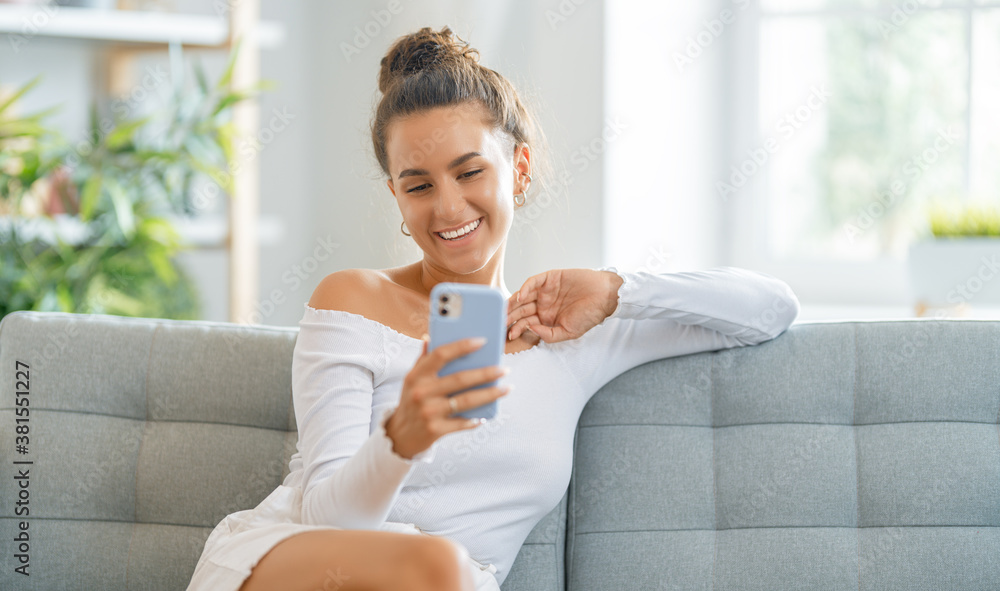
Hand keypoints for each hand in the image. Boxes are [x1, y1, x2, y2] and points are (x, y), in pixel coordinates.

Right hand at [385, 336, 510, 459]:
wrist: (400, 435)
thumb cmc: (412, 401)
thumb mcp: (412, 379)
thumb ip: (423, 359)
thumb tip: (430, 337)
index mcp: (416, 375)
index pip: (440, 354)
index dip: (461, 346)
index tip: (482, 341)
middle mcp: (421, 392)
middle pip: (460, 379)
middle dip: (486, 373)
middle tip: (504, 370)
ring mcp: (428, 412)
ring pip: (466, 401)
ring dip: (490, 394)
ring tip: (506, 388)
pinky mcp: (435, 430)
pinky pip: (462, 423)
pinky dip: (475, 419)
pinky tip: (486, 415)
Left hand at [506, 269, 623, 342]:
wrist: (605, 296)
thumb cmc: (590, 315)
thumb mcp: (569, 332)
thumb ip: (549, 335)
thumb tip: (531, 330)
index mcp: (546, 318)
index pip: (526, 323)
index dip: (516, 329)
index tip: (509, 335)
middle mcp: (543, 304)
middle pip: (521, 310)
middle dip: (510, 317)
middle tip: (500, 322)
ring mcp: (546, 291)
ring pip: (523, 296)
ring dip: (513, 303)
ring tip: (505, 311)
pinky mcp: (550, 278)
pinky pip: (534, 282)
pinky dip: (526, 288)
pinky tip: (521, 297)